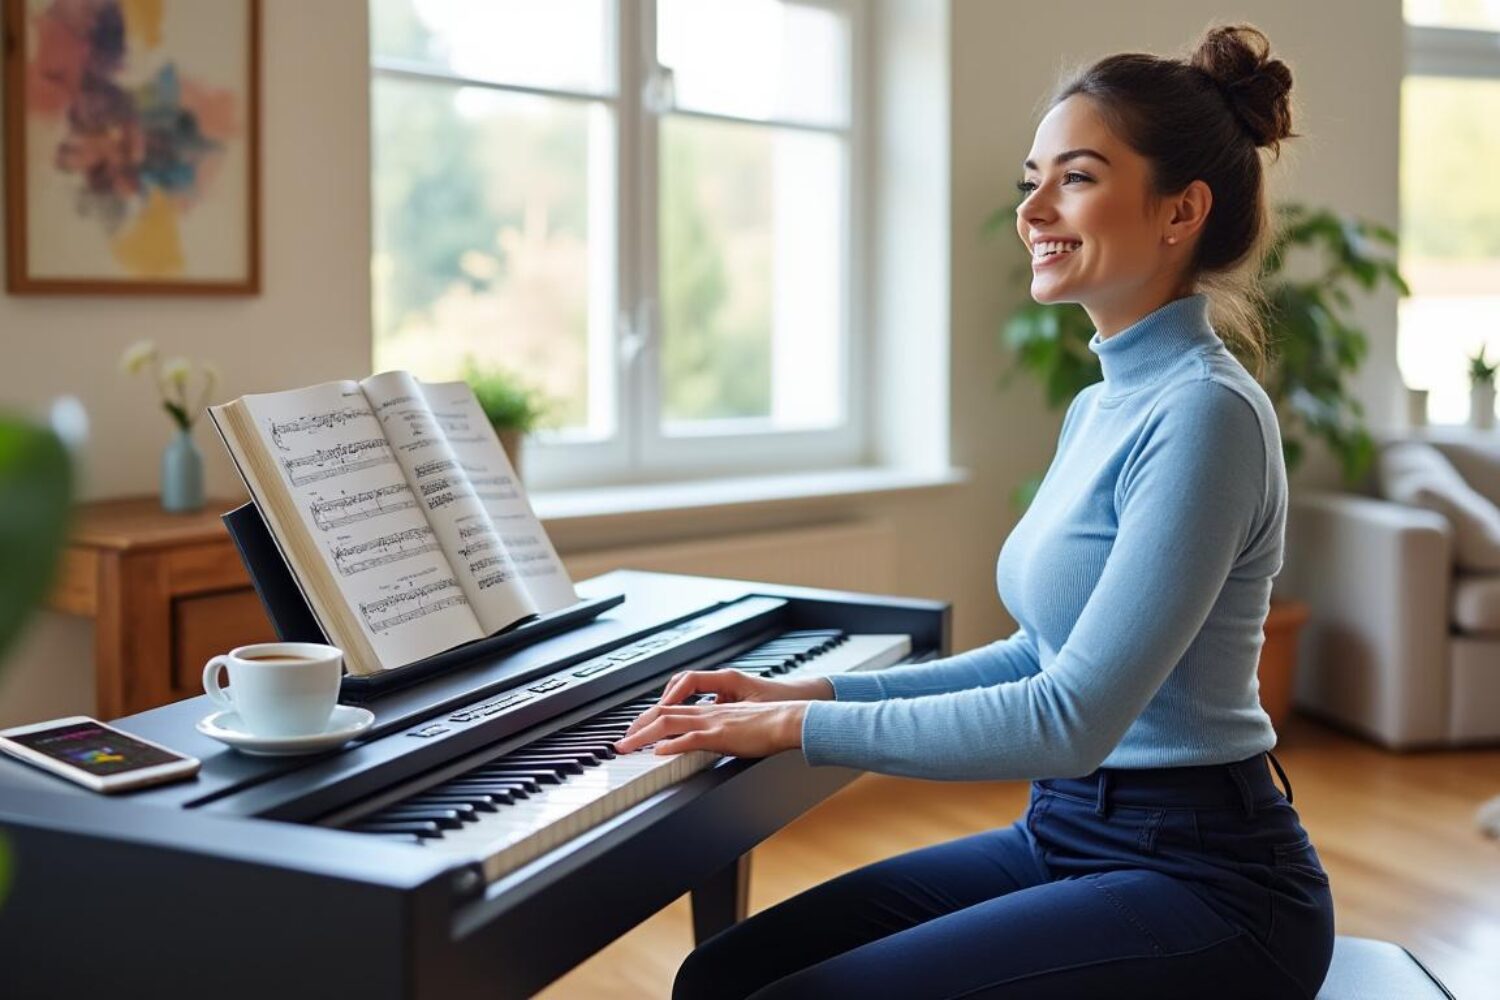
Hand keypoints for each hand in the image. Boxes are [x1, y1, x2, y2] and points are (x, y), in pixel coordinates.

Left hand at [613, 699, 811, 757]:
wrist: (788, 719)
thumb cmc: (769, 726)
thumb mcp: (737, 728)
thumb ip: (719, 734)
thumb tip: (707, 744)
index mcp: (709, 710)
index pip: (671, 710)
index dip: (649, 720)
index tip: (634, 732)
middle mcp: (706, 712)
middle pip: (662, 713)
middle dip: (636, 727)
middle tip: (620, 742)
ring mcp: (712, 722)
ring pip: (668, 722)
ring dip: (642, 735)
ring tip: (626, 747)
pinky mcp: (722, 734)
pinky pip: (692, 738)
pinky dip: (672, 744)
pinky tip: (658, 752)